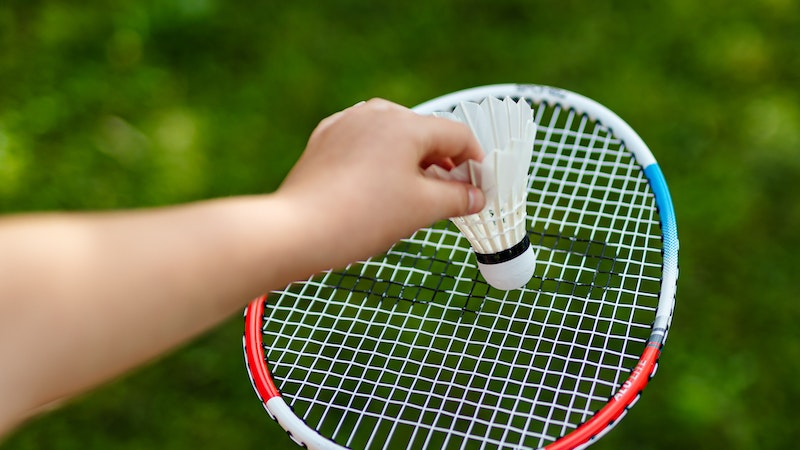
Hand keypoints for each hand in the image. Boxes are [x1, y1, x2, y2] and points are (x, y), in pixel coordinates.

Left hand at [277, 98, 485, 267]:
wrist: (300, 230)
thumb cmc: (363, 217)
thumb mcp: (422, 209)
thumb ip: (457, 198)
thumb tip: (476, 197)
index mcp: (405, 124)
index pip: (456, 135)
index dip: (475, 161)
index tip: (480, 185)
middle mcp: (375, 113)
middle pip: (424, 133)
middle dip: (442, 162)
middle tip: (450, 194)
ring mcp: (346, 123)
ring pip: (393, 137)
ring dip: (411, 161)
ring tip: (415, 194)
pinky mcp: (325, 139)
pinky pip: (364, 144)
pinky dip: (380, 162)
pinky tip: (379, 188)